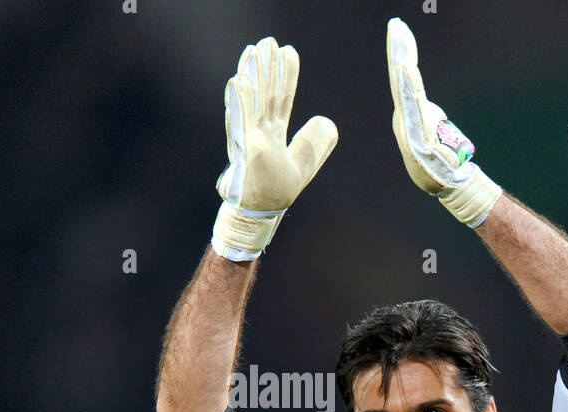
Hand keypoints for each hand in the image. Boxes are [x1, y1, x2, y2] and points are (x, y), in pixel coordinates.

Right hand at [212, 37, 338, 260]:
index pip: (283, 99)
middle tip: (268, 42)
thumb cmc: (275, 192)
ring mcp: (250, 139)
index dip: (287, 76)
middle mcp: (260, 132)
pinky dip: (240, 101)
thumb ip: (315, 144)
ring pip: (252, 101)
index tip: (289, 53)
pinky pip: (241, 121)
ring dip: (253, 75)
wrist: (258, 214)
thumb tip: (328, 122)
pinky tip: (239, 80)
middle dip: (268, 68)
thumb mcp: (304, 164)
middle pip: (266, 94)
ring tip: (254, 51)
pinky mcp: (244, 150)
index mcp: (273, 134)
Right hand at [386, 18, 501, 226]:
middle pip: (401, 78)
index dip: (402, 53)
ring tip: (400, 42)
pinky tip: (407, 70)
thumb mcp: (432, 130)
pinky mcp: (416, 137)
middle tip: (396, 25)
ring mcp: (410, 127)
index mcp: (409, 113)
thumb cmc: (441, 159)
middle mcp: (405, 117)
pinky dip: (409, 87)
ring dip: (402, 64)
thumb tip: (428, 108)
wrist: (448, 184)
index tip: (399, 30)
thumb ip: (427, 115)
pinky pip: (413, 107)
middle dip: (399, 50)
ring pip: (405, 89)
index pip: (404, 78)